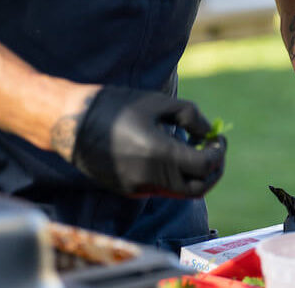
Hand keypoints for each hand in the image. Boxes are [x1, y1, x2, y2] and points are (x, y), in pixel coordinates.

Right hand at [71, 86, 226, 197]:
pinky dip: (176, 175)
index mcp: (161, 155)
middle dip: (213, 170)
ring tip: (194, 147)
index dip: (218, 152)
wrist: (74, 124)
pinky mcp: (130, 191)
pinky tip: (170, 152)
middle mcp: (151, 179)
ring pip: (180, 191)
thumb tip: (210, 132)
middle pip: (197, 188)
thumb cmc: (118, 106)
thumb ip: (190, 116)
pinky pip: (162, 188)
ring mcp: (139, 189)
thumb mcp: (158, 103)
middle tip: (215, 149)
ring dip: (195, 174)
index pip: (205, 166)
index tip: (219, 137)